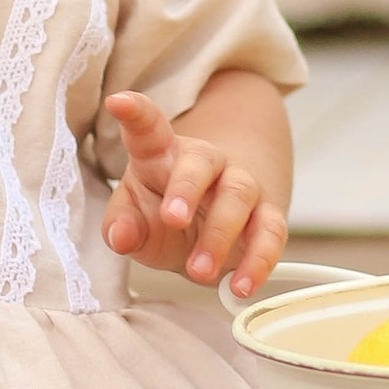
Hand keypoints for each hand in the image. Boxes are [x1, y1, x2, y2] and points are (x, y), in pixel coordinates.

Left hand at [100, 87, 288, 301]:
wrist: (206, 229)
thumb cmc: (161, 216)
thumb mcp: (134, 220)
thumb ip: (122, 226)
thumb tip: (121, 236)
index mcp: (162, 154)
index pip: (149, 128)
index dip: (136, 113)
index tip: (117, 103)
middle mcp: (204, 163)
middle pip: (202, 161)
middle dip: (187, 188)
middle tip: (173, 220)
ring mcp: (239, 186)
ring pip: (239, 194)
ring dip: (221, 235)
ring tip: (199, 271)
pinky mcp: (266, 217)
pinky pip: (271, 232)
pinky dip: (259, 260)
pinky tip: (241, 286)